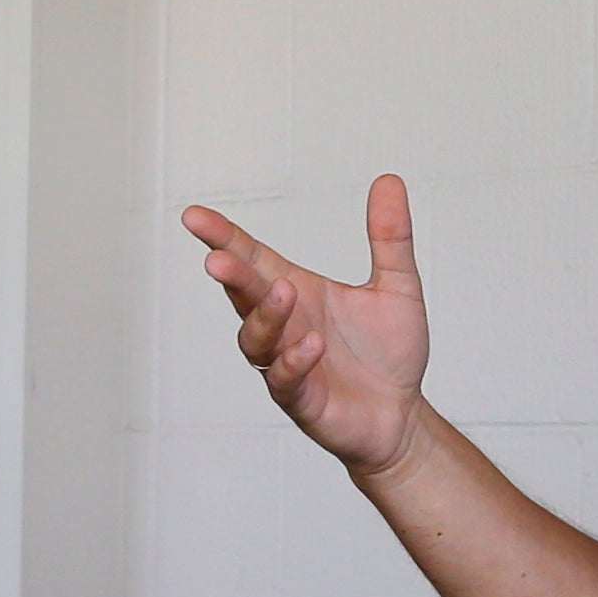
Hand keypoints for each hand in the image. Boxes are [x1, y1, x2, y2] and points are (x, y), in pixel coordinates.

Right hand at [178, 177, 431, 475]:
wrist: (403, 416)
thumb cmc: (389, 354)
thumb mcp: (397, 286)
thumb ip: (390, 237)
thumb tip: (390, 180)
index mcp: (297, 292)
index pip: (251, 258)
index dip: (223, 237)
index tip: (194, 217)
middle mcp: (284, 326)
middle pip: (244, 296)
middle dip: (231, 276)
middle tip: (218, 258)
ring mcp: (287, 365)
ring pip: (257, 340)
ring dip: (265, 316)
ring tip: (283, 292)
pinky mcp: (303, 402)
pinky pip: (286, 381)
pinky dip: (295, 360)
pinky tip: (313, 343)